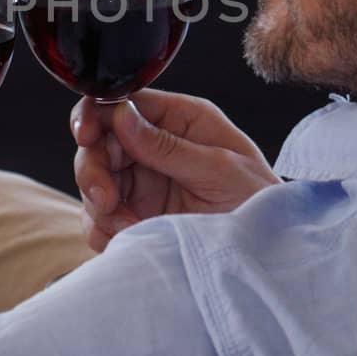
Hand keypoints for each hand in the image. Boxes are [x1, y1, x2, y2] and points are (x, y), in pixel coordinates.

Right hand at [72, 89, 277, 251]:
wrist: (270, 254)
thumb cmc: (260, 201)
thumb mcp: (221, 169)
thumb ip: (169, 146)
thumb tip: (121, 115)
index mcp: (181, 120)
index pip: (124, 102)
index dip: (96, 114)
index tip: (85, 135)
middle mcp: (156, 145)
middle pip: (99, 143)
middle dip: (94, 169)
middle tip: (106, 198)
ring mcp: (143, 181)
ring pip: (94, 180)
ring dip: (100, 204)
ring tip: (127, 224)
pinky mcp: (136, 214)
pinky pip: (100, 217)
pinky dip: (103, 228)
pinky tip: (126, 236)